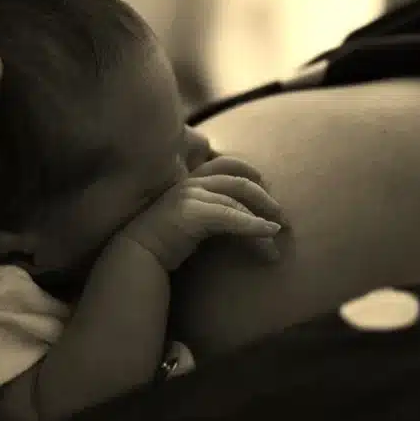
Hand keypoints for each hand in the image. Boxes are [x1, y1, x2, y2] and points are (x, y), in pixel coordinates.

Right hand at [118, 155, 285, 271]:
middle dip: (264, 198)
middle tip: (283, 219)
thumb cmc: (164, 242)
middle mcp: (190, 183)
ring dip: (262, 218)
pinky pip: (230, 217)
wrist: (137, 256)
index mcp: (189, 181)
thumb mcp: (191, 220)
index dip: (250, 172)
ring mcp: (189, 196)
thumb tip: (242, 216)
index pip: (226, 164)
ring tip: (277, 237)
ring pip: (237, 200)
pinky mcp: (191, 213)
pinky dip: (252, 226)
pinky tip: (267, 234)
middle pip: (238, 181)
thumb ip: (210, 212)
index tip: (269, 190)